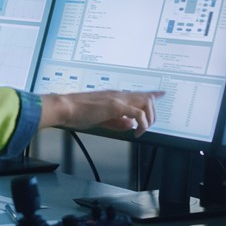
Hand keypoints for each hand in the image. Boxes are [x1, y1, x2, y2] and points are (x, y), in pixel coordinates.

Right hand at [40, 91, 163, 137]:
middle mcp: (118, 95)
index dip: (153, 94)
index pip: (138, 92)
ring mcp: (117, 99)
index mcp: (114, 96)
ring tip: (142, 130)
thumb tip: (130, 125)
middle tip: (148, 126)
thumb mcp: (101, 119)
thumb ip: (117, 122)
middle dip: (153, 113)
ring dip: (149, 118)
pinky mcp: (115, 106)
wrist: (64, 107)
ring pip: (146, 103)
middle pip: (147, 97)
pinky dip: (141, 123)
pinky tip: (136, 132)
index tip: (161, 94)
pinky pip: (137, 113)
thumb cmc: (76, 112)